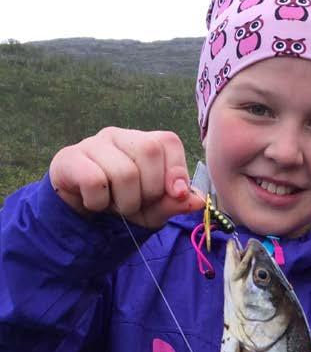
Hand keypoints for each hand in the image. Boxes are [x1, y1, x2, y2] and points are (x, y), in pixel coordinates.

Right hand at [49, 127, 202, 227]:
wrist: (79, 215)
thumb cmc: (119, 205)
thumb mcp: (152, 211)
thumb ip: (173, 204)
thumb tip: (199, 201)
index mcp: (143, 142)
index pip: (168, 141)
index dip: (176, 170)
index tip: (174, 194)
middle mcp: (119, 136)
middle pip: (149, 151)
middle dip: (149, 190)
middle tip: (136, 204)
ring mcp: (93, 144)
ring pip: (124, 172)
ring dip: (124, 202)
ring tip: (114, 205)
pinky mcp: (70, 158)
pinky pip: (95, 181)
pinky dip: (99, 202)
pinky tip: (94, 203)